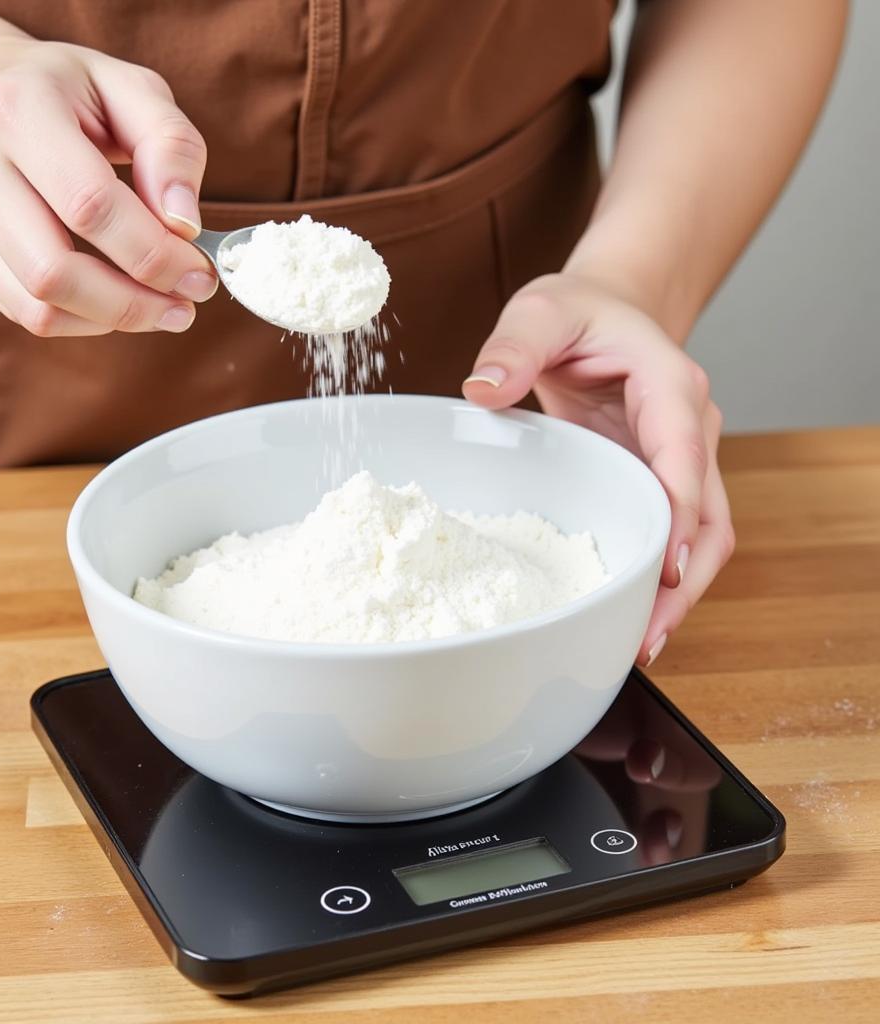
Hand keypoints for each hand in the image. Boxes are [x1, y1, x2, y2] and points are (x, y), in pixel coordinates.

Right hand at [0, 37, 216, 335]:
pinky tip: (119, 302)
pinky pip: (28, 314)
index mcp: (16, 111)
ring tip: (164, 309)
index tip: (201, 272)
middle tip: (187, 303)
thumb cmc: (69, 94)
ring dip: (114, 319)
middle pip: (56, 271)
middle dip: (135, 302)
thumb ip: (171, 146)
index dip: (155, 253)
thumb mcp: (131, 90)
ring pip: (39, 307)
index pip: (91, 206)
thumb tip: (185, 223)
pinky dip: (85, 321)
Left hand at [463, 273, 734, 665]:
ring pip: (703, 537)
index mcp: (670, 386)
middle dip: (685, 580)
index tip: (664, 568)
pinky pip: (672, 535)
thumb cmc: (579, 311)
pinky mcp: (659, 481)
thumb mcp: (540, 312)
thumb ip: (513, 346)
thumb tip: (482, 389)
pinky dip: (660, 577)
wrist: (607, 311)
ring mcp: (681, 460)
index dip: (678, 516)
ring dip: (680, 592)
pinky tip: (633, 614)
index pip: (683, 457)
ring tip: (642, 644)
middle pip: (708, 517)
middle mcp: (690, 429)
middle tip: (646, 636)